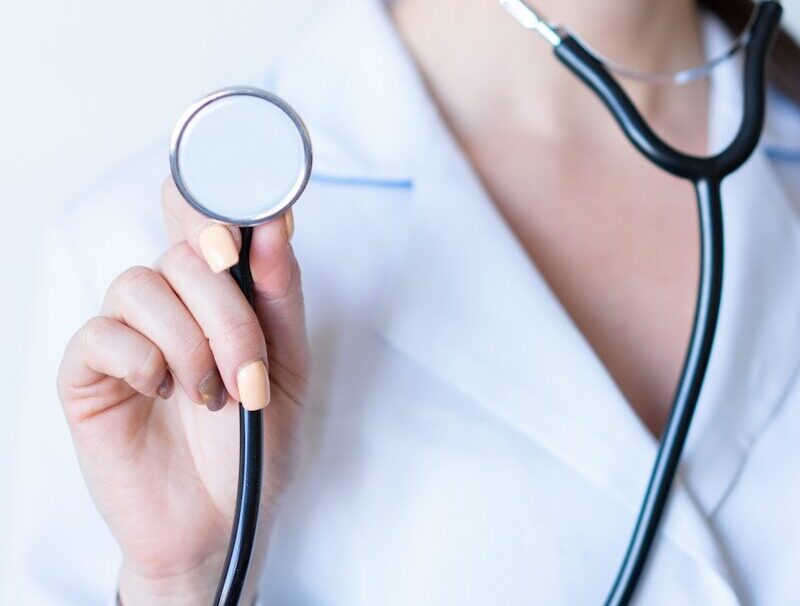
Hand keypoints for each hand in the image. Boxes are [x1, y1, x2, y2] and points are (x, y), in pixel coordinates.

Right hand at [57, 177, 308, 604]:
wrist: (223, 519)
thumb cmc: (255, 443)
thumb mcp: (288, 366)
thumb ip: (280, 295)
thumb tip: (274, 222)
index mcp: (219, 294)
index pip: (202, 216)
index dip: (216, 201)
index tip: (245, 228)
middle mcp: (171, 302)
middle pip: (184, 251)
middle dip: (227, 312)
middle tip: (249, 371)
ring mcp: (127, 334)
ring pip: (141, 284)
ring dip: (190, 343)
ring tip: (212, 396)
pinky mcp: (88, 373)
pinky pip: (103, 334)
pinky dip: (144, 361)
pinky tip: (163, 394)